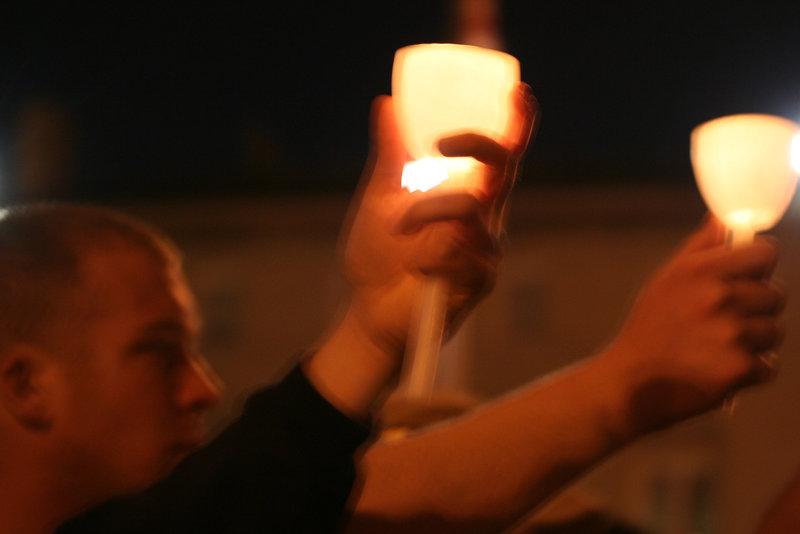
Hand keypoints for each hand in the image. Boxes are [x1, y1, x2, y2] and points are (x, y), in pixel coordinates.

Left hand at [340, 84, 538, 363]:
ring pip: (472, 209)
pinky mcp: (480, 279)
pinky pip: (461, 251)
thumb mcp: (379, 198)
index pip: (501, 155)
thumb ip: (390, 156)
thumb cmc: (378, 255)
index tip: (519, 93)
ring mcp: (486, 249)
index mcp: (466, 193)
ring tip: (399, 228)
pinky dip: (428, 253)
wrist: (368, 310)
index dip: (517, 124)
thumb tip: (386, 104)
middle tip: (443, 145)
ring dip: (427, 212)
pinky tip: (416, 268)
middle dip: (480, 147)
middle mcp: (485, 218)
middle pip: (504, 171)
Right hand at [603, 216, 785, 433]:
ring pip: (774, 332)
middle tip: (721, 324)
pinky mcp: (740, 369)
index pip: (765, 254)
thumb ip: (700, 247)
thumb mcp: (665, 280)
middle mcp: (719, 297)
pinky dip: (748, 373)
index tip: (745, 281)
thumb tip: (723, 219)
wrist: (631, 384)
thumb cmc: (648, 330)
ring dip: (753, 343)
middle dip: (755, 310)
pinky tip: (718, 371)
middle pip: (776, 295)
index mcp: (701, 271)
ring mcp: (732, 334)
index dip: (757, 268)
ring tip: (717, 349)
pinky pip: (767, 366)